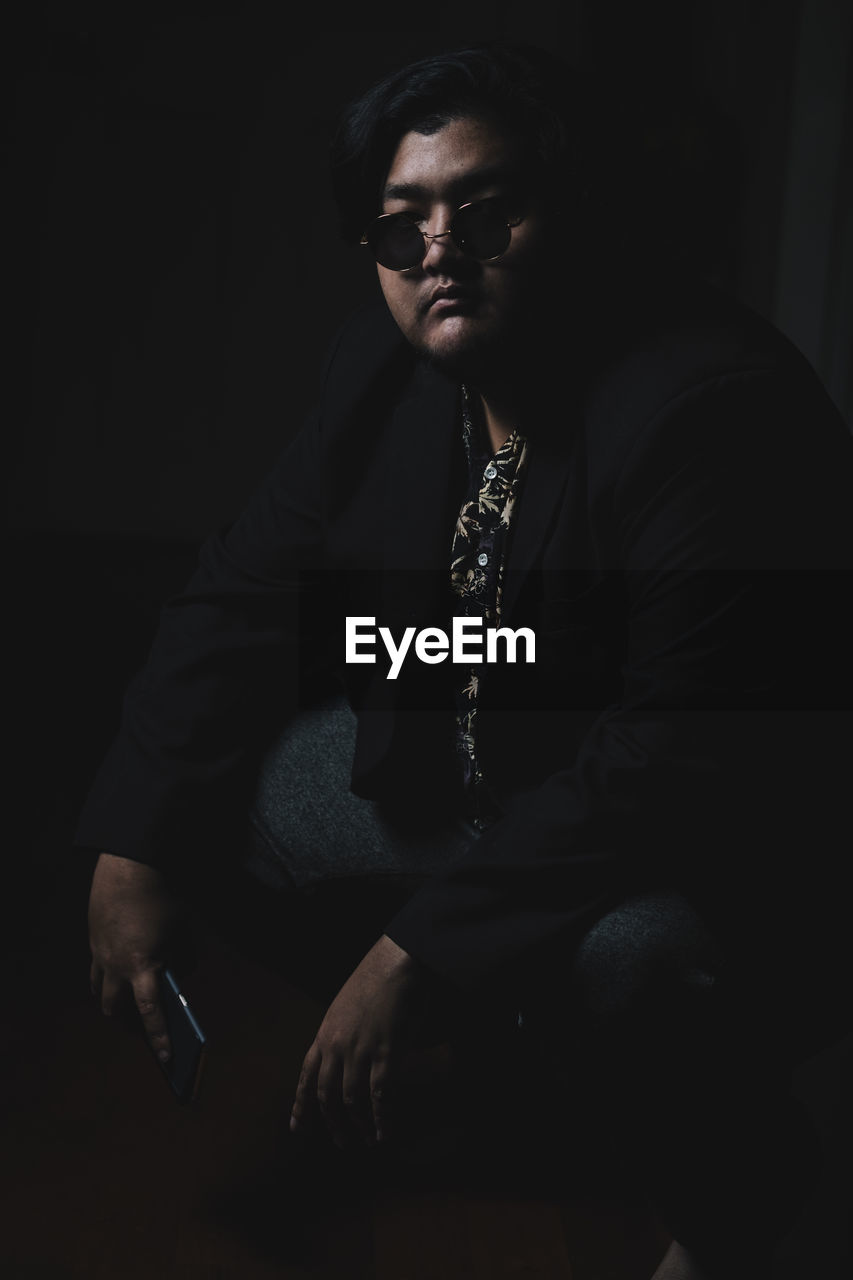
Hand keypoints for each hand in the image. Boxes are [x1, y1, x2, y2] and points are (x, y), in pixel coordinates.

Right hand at [88, 852, 182, 1061]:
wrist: (131, 864)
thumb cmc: (165, 898)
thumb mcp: (186, 931)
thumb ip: (186, 958)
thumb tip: (180, 975)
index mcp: (143, 967)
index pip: (151, 1013)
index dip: (159, 1037)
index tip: (167, 1058)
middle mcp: (115, 965)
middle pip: (115, 1009)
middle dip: (128, 1024)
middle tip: (142, 1031)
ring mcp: (100, 952)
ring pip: (100, 990)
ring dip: (113, 1002)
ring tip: (127, 1006)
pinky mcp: (94, 938)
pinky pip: (97, 966)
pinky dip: (109, 975)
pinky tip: (122, 971)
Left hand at [290, 934, 446, 1147]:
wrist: (397, 963)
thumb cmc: (376, 979)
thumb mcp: (345, 1006)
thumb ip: (340, 1032)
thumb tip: (344, 1054)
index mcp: (324, 1034)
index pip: (306, 1077)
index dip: (301, 1105)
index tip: (297, 1128)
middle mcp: (336, 1047)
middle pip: (327, 1096)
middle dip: (333, 1124)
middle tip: (342, 1143)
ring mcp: (360, 1051)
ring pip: (352, 1101)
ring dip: (359, 1126)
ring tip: (368, 1141)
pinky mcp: (385, 1054)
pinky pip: (380, 1096)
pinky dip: (382, 1119)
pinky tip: (386, 1132)